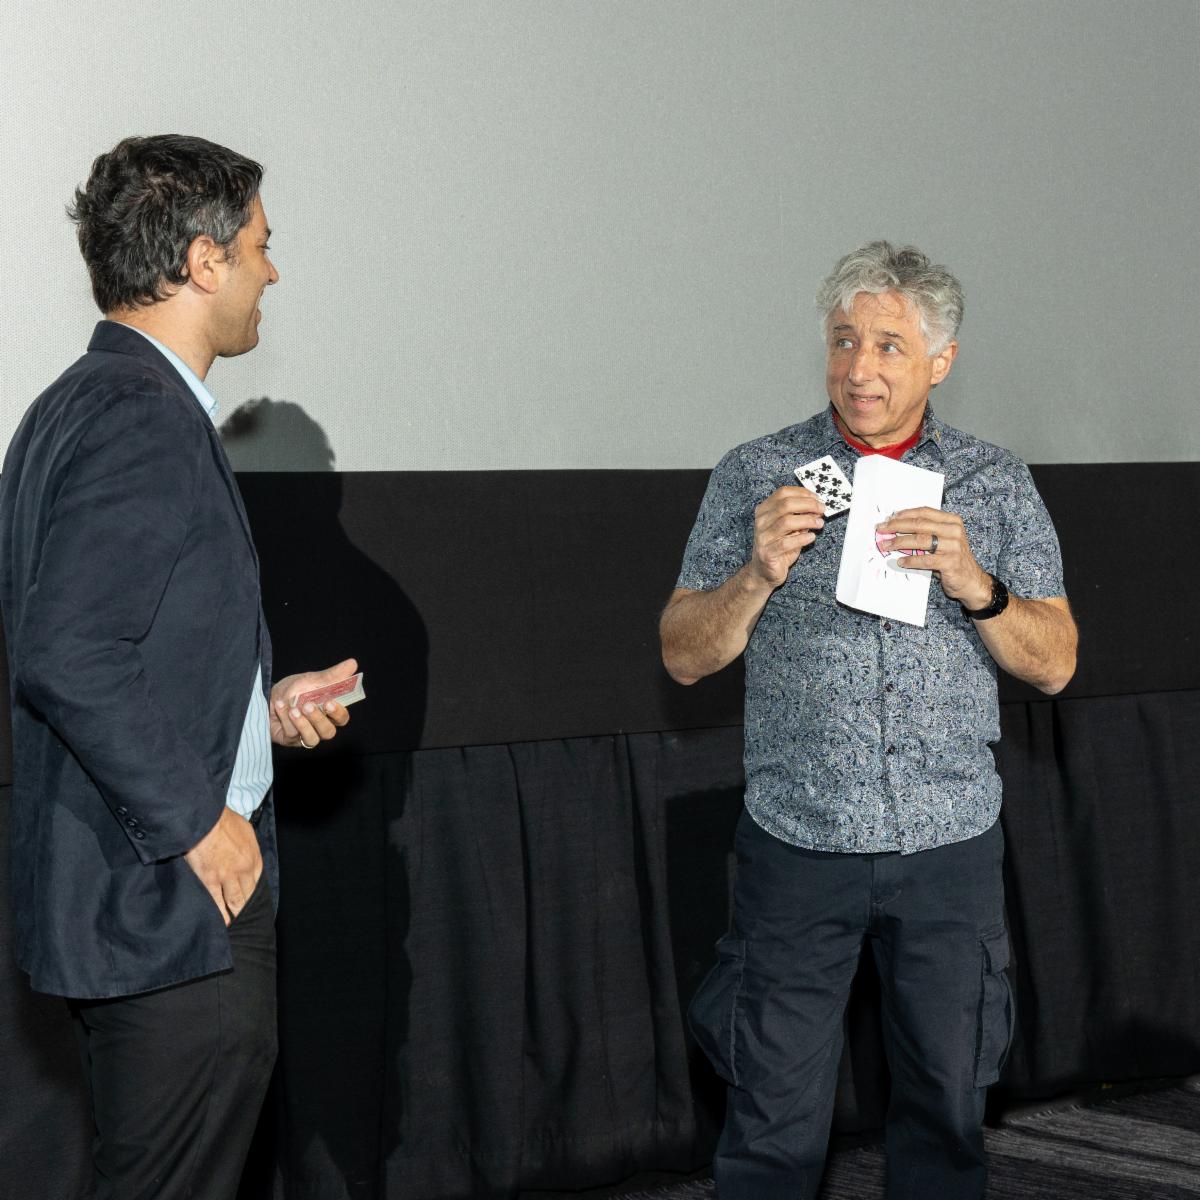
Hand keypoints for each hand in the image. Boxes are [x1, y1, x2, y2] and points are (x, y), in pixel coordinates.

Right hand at [184, 807, 261, 925]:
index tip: (247, 902)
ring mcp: (228, 877)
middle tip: (243, 919)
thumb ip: (247, 846)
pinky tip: (221, 924)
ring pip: (235, 902)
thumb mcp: (244, 830)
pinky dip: (220, 915)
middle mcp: (245, 869)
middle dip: (245, 906)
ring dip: (235, 913)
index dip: (251, 893)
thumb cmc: (222, 820)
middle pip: (248, 895)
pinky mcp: (211, 881)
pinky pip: (217, 903)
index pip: (256, 882)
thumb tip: (247, 856)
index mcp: (254, 856)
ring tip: (234, 923)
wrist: (204, 817)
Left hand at [270, 657, 356, 748]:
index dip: (338, 713)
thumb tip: (353, 663)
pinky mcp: (290, 740)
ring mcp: (305, 735)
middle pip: (328, 732)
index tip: (329, 702)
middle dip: (318, 719)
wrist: (268, 696)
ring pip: (311, 739)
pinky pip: (291, 734)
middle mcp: (320, 727)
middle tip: (308, 705)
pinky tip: (280, 705)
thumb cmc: (295, 690)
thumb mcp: (311, 680)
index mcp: (329, 713)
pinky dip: (285, 718)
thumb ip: (332, 676)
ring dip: (302, 724)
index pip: (342, 718)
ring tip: (293, 709)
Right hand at [750, 486, 825, 587]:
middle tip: (821, 509)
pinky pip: (786, 543)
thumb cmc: (779, 547)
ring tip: (819, 523)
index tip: (817, 498)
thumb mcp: (790, 528)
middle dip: (808, 505)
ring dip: (807, 520)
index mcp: (764, 510)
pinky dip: (802, 538)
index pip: (783, 493)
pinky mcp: (767, 553)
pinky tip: (811, 537)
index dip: (802, 493)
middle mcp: (761, 522)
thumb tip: (817, 506)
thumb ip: (801, 516)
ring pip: (786, 522)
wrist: (764, 571)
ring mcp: (763, 537)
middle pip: (785, 505)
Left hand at [876, 508, 991, 607]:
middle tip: (881, 529)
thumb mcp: (943, 540)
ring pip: (920, 540)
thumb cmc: (953, 559)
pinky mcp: (950, 562)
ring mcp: (953, 546)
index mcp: (952, 521)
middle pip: (919, 524)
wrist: (971, 581)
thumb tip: (897, 527)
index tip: (889, 518)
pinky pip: (925, 560)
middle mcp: (954, 531)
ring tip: (886, 545)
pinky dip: (910, 560)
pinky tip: (900, 561)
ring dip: (899, 542)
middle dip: (897, 526)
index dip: (905, 514)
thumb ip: (927, 532)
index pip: (924, 512)